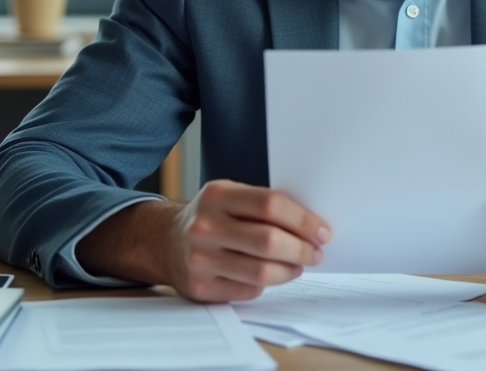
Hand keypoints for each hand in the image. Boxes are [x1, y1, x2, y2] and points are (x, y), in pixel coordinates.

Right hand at [77, 180, 330, 301]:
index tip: (322, 231)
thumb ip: (263, 206)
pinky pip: (247, 291)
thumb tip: (312, 226)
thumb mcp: (229, 197)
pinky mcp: (200, 287)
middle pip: (269, 241)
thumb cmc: (210, 217)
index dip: (303, 220)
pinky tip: (269, 275)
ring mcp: (199, 258)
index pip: (271, 205)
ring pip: (261, 273)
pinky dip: (265, 285)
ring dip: (289, 271)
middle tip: (315, 252)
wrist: (163, 241)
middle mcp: (205, 226)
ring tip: (297, 265)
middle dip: (301, 249)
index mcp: (217, 195)